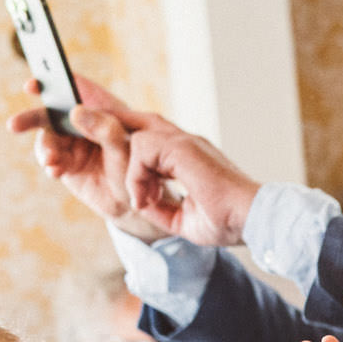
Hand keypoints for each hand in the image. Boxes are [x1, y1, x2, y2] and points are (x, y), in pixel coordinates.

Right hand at [8, 72, 175, 241]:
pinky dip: (50, 164)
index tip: (34, 85)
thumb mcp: (127, 146)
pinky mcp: (65, 163)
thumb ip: (105, 129)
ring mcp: (70, 142)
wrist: (137, 202)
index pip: (75, 87)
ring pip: (47, 138)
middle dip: (31, 118)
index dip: (53, 81)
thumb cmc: (139, 167)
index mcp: (100, 107)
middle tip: (14, 125)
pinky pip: (50, 160)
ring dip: (45, 148)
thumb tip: (75, 112)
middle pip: (51, 111)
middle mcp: (81, 122)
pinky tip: (55, 170)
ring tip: (51, 160)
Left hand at [121, 122, 260, 248]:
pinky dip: (137, 177)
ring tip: (144, 202)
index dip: (131, 138)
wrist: (252, 218)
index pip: (154, 137)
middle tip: (90, 126)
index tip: (110, 144)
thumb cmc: (228, 222)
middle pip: (142, 120)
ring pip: (137, 138)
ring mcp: (185, 141)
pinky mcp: (181, 147)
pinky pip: (141, 149)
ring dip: (132, 174)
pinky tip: (147, 199)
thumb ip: (161, 207)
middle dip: (114, 122)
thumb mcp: (183, 218)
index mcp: (191, 157)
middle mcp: (187, 143)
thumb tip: (140, 203)